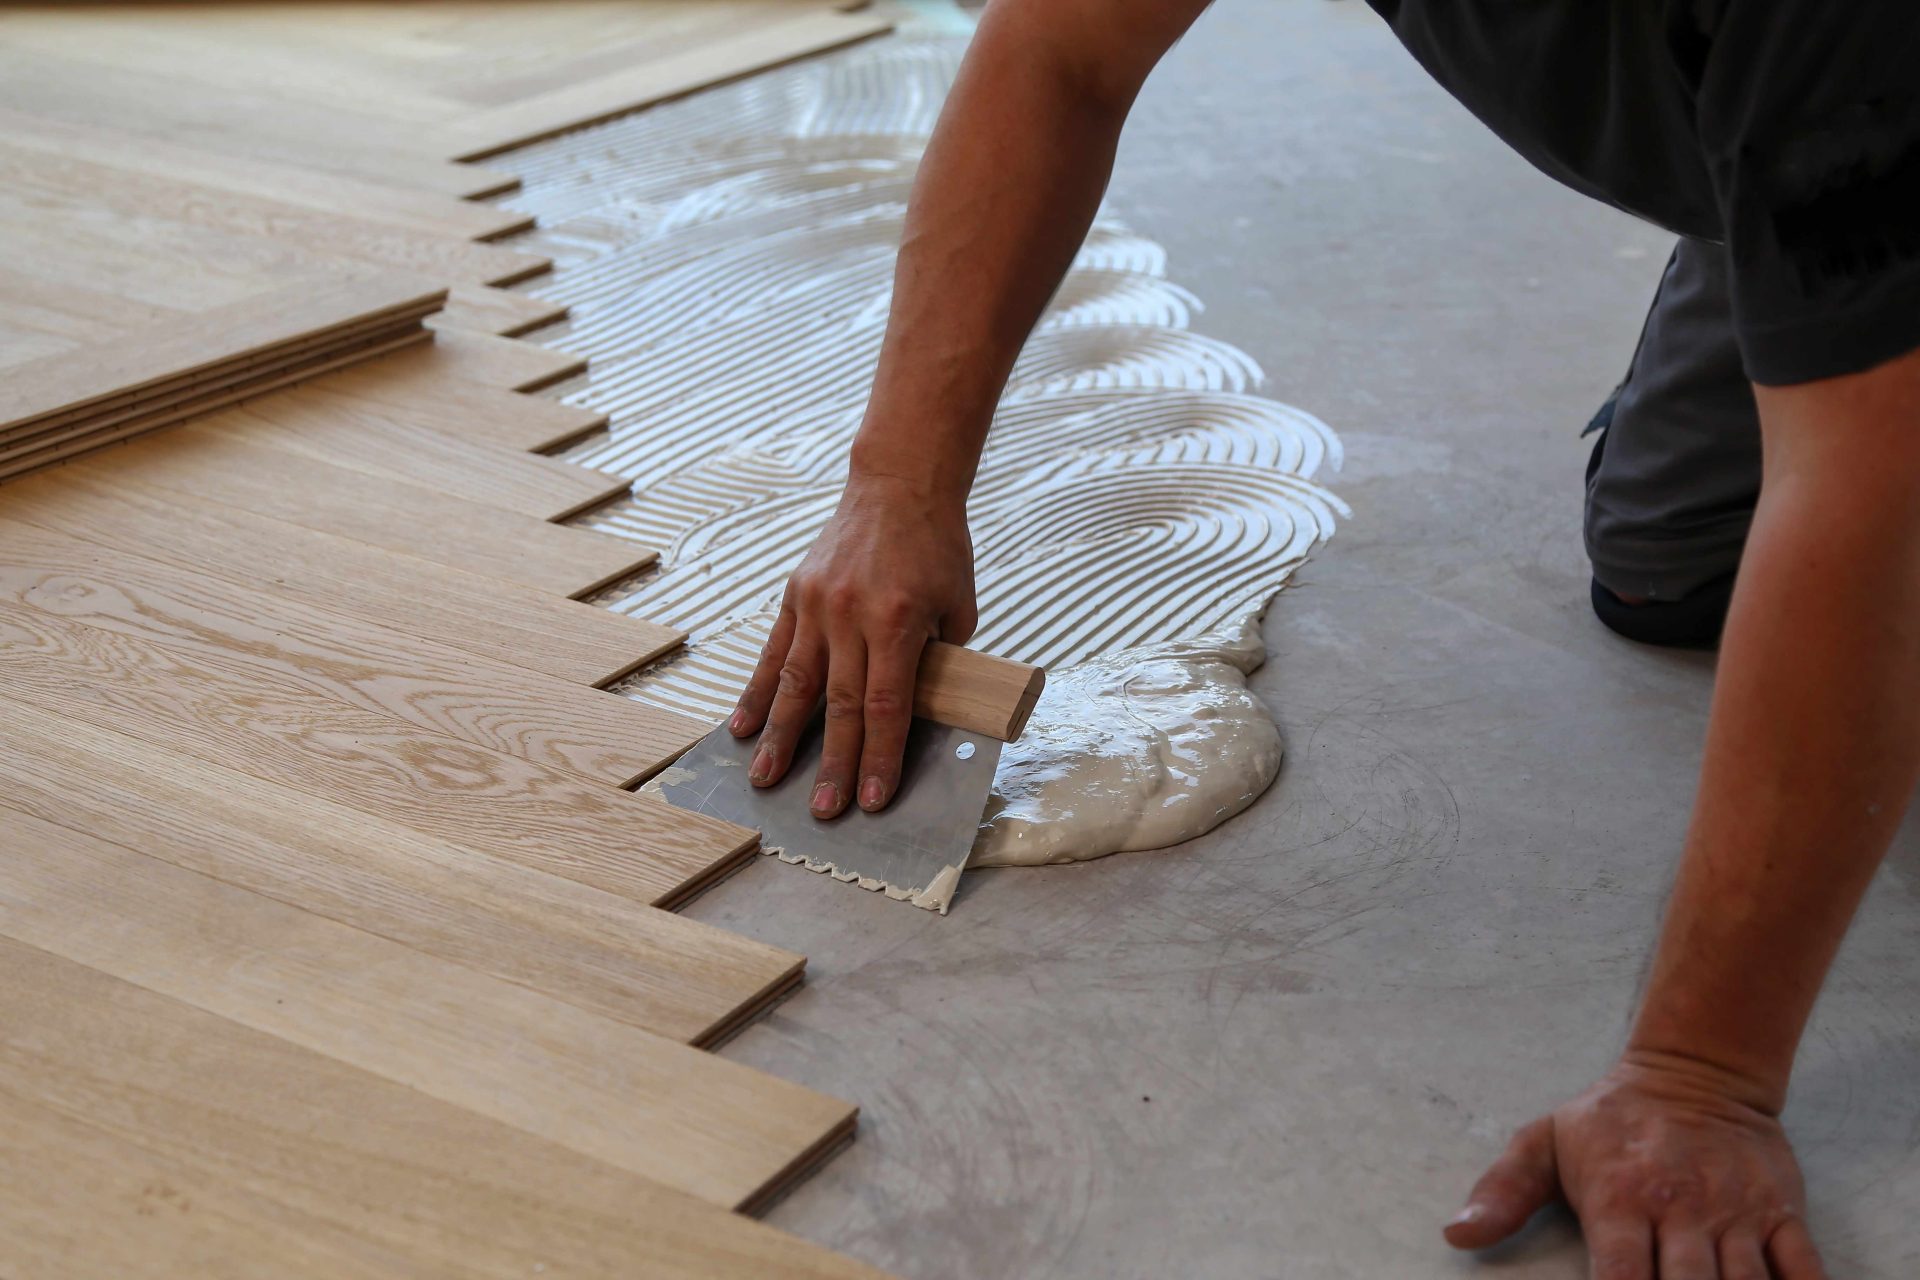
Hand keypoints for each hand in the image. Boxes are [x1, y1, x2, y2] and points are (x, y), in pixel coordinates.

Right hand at [730, 471, 975, 815]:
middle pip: (839, 705)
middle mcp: (849, 615)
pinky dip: (757, 693)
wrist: (899, 485)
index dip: (879, 756)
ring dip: (778, 738)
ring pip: (795, 684)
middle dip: (831, 763)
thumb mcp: (956, 607)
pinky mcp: (795, 595)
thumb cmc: (938, 549)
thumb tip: (917, 715)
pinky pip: (773, 653)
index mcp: (896, 620)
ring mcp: (816, 605)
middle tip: (823, 811)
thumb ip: (935, 660)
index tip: (873, 799)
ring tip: (764, 780)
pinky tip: (741, 727)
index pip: (886, 705)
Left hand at [1445, 1050, 1825, 1278]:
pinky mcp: (1781, 1212)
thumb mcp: (1545, 1141)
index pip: (1618, 1279)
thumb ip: (1502, 1191)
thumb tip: (1455, 1234)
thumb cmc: (1611, 1120)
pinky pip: (1804, 1269)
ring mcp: (1736, 1214)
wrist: (1697, 1071)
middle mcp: (1680, 1210)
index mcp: (1620, 1199)